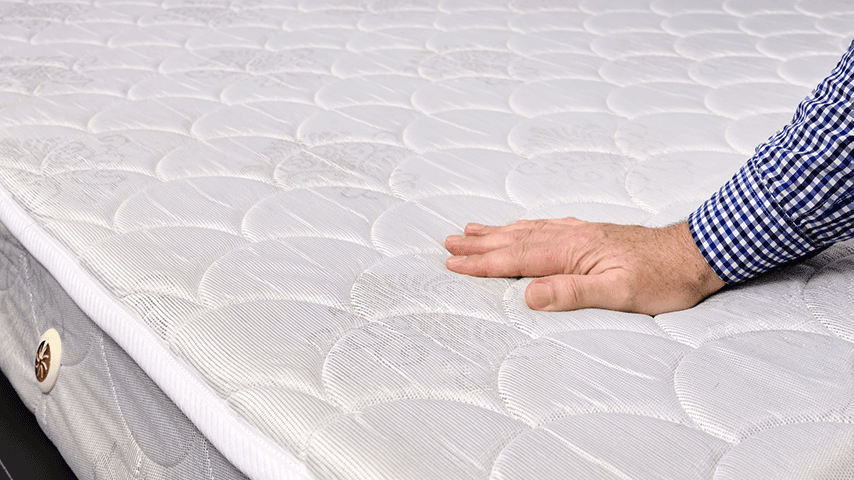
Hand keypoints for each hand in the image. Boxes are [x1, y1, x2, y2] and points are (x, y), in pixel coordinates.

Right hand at [444, 218, 724, 314]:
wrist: (697, 253)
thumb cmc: (662, 277)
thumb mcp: (619, 293)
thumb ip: (572, 292)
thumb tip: (529, 294)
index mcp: (571, 251)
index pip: (516, 258)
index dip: (482, 262)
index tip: (453, 263)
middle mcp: (571, 236)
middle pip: (515, 238)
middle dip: (480, 243)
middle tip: (449, 242)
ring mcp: (581, 232)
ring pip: (528, 229)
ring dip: (497, 231)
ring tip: (472, 229)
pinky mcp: (592, 234)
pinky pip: (545, 226)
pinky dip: (524, 227)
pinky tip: (522, 226)